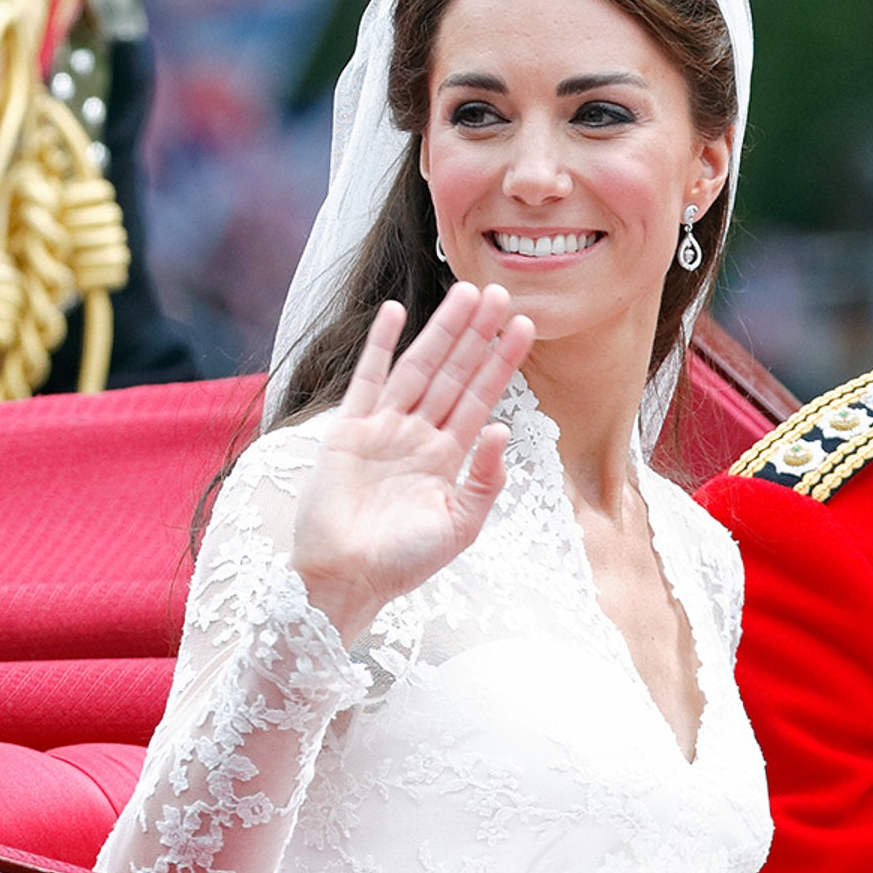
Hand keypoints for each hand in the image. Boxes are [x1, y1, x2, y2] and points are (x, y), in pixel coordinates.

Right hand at [292, 282, 534, 645]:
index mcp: (448, 457)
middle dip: (478, 334)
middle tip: (501, 292)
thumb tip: (502, 428)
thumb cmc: (403, 562)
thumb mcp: (461, 526)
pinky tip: (397, 313)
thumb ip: (485, 479)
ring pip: (420, 368)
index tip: (526, 327)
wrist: (346, 580)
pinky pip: (368, 380)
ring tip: (466, 294)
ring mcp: (384, 429)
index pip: (482, 397)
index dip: (502, 362)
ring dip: (442, 331)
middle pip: (455, 372)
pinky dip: (381, 346)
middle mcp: (419, 435)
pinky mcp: (349, 431)